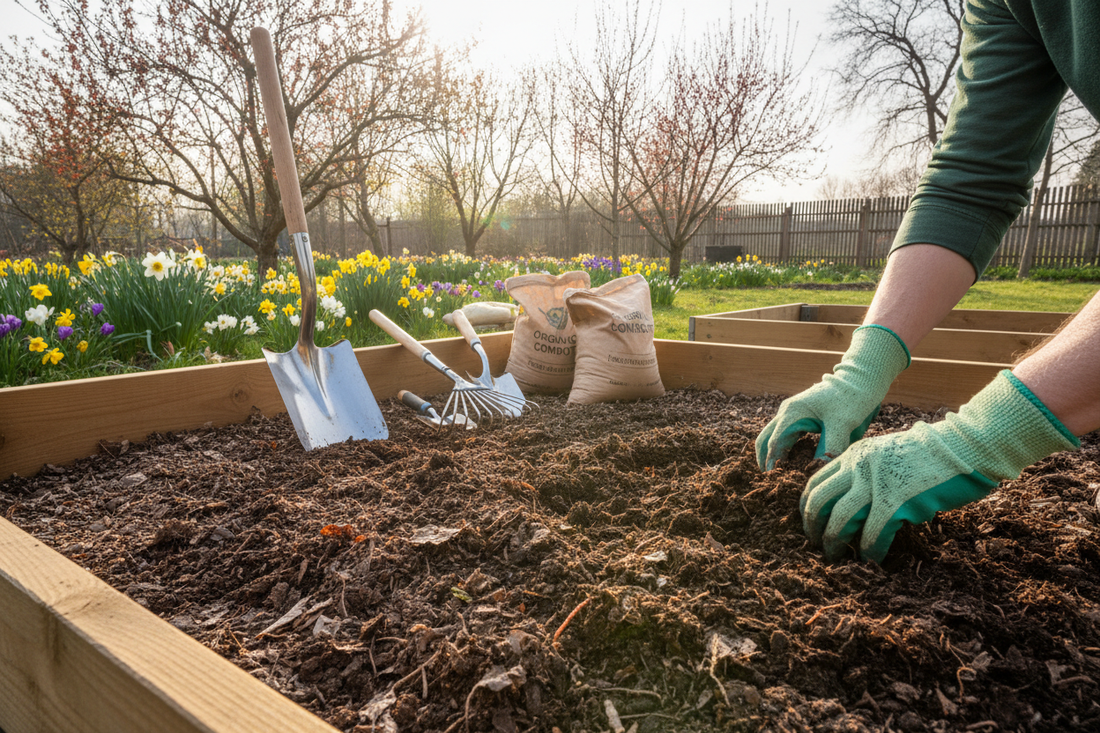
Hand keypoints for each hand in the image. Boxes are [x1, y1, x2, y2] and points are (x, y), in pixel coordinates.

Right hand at [756, 325, 909, 470]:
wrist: (859, 381)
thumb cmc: (851, 399)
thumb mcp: (843, 424)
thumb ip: (831, 446)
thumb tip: (819, 468)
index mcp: (793, 413)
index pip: (775, 441)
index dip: (772, 461)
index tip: (773, 479)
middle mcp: (788, 412)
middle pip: (765, 438)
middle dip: (764, 458)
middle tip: (770, 480)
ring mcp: (792, 413)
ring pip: (772, 436)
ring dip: (772, 454)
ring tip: (778, 475)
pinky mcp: (799, 416)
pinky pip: (784, 434)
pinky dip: (782, 449)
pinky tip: (790, 462)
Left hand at [801, 370, 1078, 563]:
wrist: (964, 447)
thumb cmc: (931, 454)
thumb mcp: (887, 453)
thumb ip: (866, 471)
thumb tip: (853, 501)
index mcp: (855, 454)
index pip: (816, 481)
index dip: (808, 506)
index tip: (811, 522)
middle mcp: (859, 467)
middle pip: (819, 501)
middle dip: (812, 526)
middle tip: (816, 544)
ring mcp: (876, 484)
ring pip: (840, 519)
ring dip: (834, 542)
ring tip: (836, 556)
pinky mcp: (896, 502)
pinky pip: (872, 533)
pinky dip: (869, 550)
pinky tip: (871, 558)